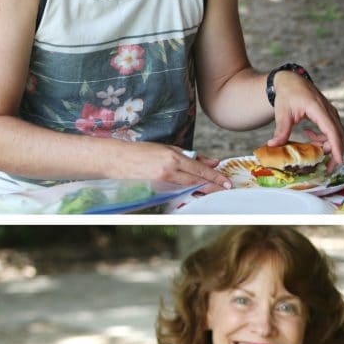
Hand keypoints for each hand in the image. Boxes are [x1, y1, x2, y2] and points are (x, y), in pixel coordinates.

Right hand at [111, 142, 232, 192]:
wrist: (116, 159)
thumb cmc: (141, 151)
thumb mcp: (168, 149)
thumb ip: (190, 156)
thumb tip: (212, 161)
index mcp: (173, 157)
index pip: (200, 169)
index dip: (216, 177)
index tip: (227, 182)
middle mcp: (169, 171)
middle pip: (197, 181)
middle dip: (214, 186)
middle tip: (227, 190)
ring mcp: (161, 182)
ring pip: (189, 188)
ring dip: (203, 191)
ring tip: (216, 193)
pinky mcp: (155, 191)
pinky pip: (176, 193)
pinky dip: (188, 193)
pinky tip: (197, 195)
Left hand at [268, 73, 343, 170]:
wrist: (291, 81)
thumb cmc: (287, 94)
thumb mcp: (282, 112)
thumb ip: (281, 130)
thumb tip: (273, 145)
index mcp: (318, 109)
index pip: (332, 130)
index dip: (336, 147)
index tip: (338, 161)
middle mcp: (328, 111)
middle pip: (339, 135)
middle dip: (336, 152)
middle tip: (326, 168)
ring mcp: (330, 112)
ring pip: (337, 134)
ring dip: (328, 146)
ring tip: (311, 148)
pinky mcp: (328, 115)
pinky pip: (332, 131)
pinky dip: (324, 139)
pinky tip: (309, 137)